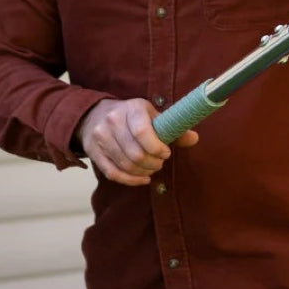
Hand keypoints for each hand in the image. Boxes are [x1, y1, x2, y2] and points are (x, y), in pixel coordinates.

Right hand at [75, 98, 197, 185]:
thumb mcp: (152, 114)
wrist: (96, 115)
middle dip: (152, 163)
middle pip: (134, 153)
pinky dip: (130, 180)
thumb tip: (194, 139)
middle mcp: (113, 121)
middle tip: (160, 163)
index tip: (166, 153)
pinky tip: (142, 178)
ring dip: (143, 171)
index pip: (142, 132)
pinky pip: (112, 173)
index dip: (157, 147)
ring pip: (124, 164)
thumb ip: (173, 127)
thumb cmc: (132, 116)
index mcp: (132, 108)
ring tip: (152, 169)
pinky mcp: (93, 152)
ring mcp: (100, 137)